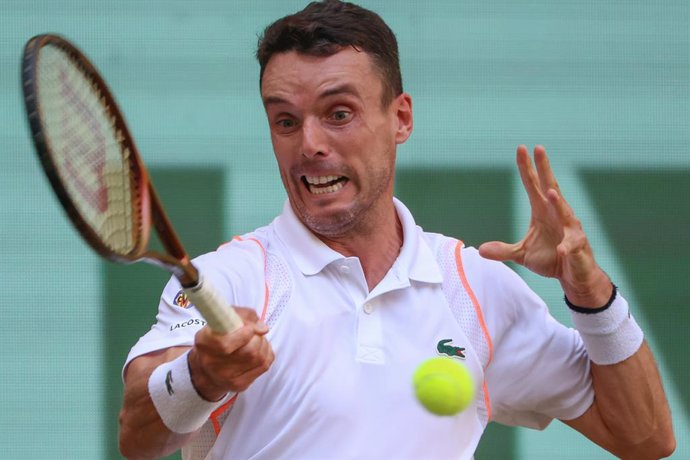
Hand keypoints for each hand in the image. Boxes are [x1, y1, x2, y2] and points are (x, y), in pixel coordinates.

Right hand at [188, 307, 273, 400]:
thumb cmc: (218, 337)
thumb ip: (242, 315)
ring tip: (256, 339)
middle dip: (257, 338)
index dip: (244, 334)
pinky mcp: (240, 385)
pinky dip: (267, 353)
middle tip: (254, 332)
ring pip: (259, 358)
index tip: (250, 327)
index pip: (225, 344)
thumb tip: (262, 328)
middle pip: (248, 352)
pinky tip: (259, 349)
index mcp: (204, 344)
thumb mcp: (222, 319)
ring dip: (263, 344)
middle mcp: (213, 364)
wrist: (208, 369)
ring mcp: (227, 378)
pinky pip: (265, 365)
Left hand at [478, 145, 611, 306]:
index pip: (533, 185)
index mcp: (542, 211)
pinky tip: (562, 249)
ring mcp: (569, 229)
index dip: (526, 168)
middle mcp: (557, 214)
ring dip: (557, 203)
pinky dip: (567, 246)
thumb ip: (503, 251)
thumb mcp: (522, 255)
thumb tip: (480, 250)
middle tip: (539, 148)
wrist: (574, 275)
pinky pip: (572, 245)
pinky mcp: (578, 247)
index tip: (521, 148)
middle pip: (550, 187)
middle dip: (545, 168)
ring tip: (550, 192)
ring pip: (564, 212)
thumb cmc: (551, 258)